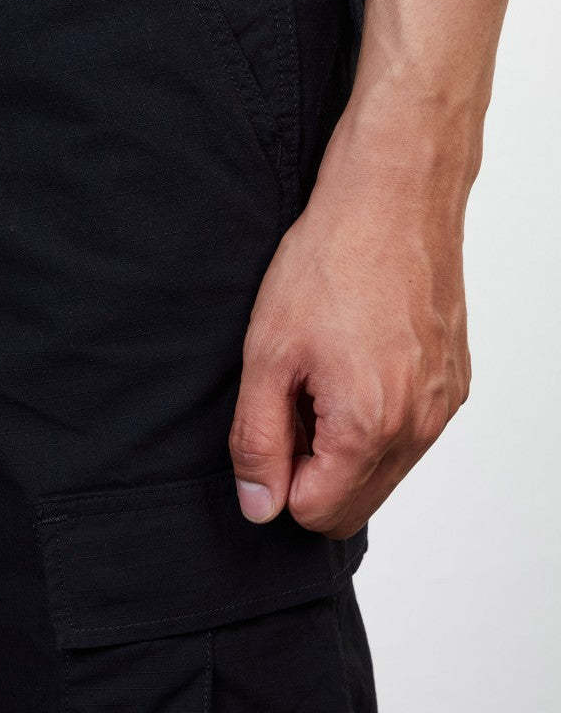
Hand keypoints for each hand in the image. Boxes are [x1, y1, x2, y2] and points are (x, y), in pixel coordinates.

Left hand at [229, 93, 475, 538]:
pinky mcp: (455, 384)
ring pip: (383, 473)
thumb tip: (258, 505)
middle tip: (292, 400)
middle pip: (354, 506)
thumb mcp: (268, 354)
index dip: (278, 479)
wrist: (394, 197)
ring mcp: (444, 407)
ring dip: (343, 447)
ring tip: (323, 375)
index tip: (271, 421)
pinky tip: (356, 360)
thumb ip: (258, 440)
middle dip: (312, 471)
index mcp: (371, 428)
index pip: (316, 515)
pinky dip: (376, 420)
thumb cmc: (332, 261)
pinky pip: (410, 436)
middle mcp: (419, 428)